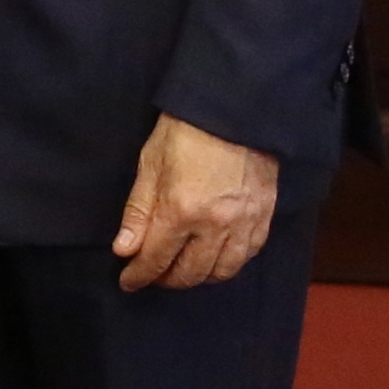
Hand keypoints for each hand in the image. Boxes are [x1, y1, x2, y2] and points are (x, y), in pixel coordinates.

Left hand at [114, 114, 278, 291]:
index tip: (128, 281)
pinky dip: (229, 262)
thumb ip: (138, 212)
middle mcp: (214, 224)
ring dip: (199, 276)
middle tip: (154, 274)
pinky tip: (216, 255)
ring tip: (184, 268)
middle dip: (167, 279)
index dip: (138, 275)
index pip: (156, 259)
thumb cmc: (186, 130)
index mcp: (181, 210)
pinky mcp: (264, 214)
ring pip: (222, 271)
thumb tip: (125, 250)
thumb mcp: (151, 164)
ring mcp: (244, 222)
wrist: (235, 106)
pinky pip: (248, 254)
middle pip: (189, 273)